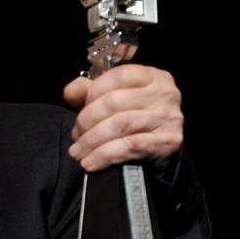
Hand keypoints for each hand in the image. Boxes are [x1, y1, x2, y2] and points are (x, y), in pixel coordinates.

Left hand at [63, 64, 182, 171]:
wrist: (157, 146)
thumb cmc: (130, 115)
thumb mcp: (108, 97)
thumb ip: (85, 90)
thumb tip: (70, 92)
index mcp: (151, 76)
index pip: (118, 76)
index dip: (92, 93)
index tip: (79, 110)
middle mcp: (164, 93)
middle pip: (115, 102)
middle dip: (87, 121)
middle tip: (76, 135)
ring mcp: (168, 117)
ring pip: (121, 125)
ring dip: (92, 141)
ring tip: (78, 151)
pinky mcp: (168, 141)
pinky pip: (130, 146)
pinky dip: (104, 156)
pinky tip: (91, 162)